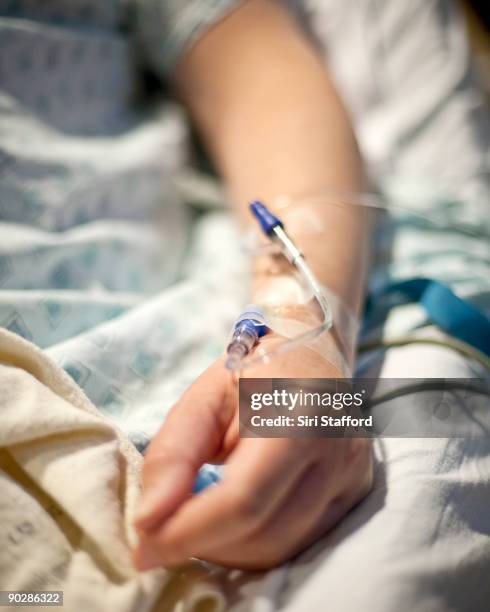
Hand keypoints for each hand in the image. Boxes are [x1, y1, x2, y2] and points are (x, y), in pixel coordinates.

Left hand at [132, 337, 372, 569]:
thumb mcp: (202, 399)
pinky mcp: (357, 492)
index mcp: (296, 418)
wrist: (311, 352)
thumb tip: (148, 522)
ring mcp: (353, 476)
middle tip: (165, 532)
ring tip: (198, 522)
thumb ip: (173, 454)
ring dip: (229, 549)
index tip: (145, 549)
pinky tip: (234, 518)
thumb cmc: (253, 370)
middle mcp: (337, 454)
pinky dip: (256, 542)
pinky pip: (301, 541)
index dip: (189, 532)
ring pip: (283, 549)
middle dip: (204, 545)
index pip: (243, 500)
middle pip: (263, 534)